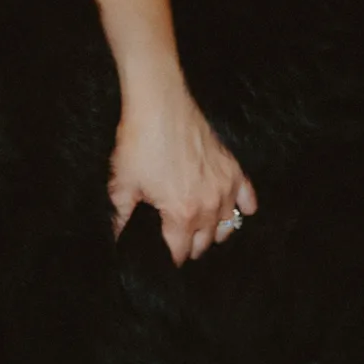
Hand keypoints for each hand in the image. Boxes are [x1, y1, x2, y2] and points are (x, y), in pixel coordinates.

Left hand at [109, 89, 256, 263]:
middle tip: (178, 241)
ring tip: (202, 230)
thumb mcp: (123, 184)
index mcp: (181, 214)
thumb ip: (120, 216)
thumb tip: (116, 237)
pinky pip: (248, 198)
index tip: (164, 257)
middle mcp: (209, 206)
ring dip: (215, 232)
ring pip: (228, 225)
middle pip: (205, 242)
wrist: (160, 105)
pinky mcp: (233, 168)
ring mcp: (225, 187)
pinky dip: (243, 208)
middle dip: (191, 246)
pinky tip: (236, 211)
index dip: (170, 258)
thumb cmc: (140, 143)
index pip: (180, 252)